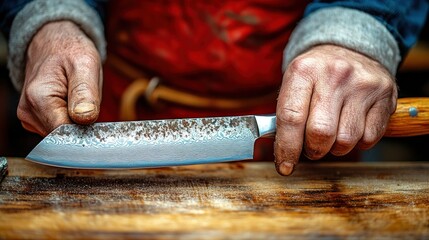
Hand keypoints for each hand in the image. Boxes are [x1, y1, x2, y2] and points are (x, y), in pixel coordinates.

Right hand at [17, 21, 102, 135]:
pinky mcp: (36, 119)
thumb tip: (85, 118)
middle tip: (91, 105)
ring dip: (77, 125)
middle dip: (82, 127)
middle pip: (64, 137)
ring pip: (63, 135)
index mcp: (39, 99)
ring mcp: (30, 117)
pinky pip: (59, 130)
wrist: (54, 43)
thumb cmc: (70, 51)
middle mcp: (28, 111)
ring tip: (80, 101)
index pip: (65, 135)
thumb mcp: (85, 64)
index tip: (96, 121)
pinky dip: (71, 123)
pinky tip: (73, 106)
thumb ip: (85, 93)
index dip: (85, 133)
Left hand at [275, 44, 397, 174]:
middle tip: (311, 148)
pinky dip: (357, 143)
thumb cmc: (315, 75)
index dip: (286, 148)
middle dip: (313, 150)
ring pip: (346, 140)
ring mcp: (362, 84)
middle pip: (320, 134)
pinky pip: (369, 138)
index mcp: (304, 70)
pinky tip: (350, 128)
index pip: (291, 117)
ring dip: (335, 148)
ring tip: (331, 135)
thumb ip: (286, 115)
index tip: (284, 166)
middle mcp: (334, 74)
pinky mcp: (385, 94)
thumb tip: (283, 154)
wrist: (348, 48)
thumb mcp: (294, 83)